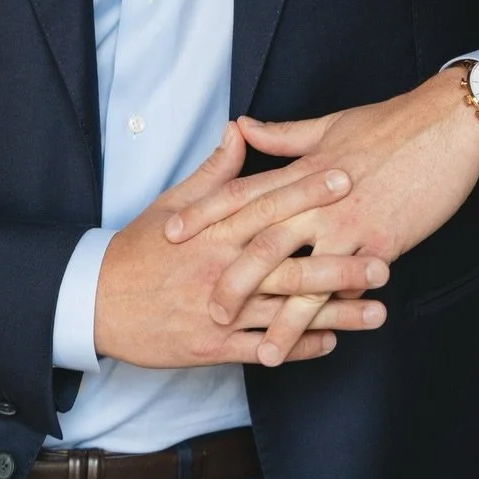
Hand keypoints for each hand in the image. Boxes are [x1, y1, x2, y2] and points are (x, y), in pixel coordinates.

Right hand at [94, 122, 390, 367]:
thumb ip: (213, 171)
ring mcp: (218, 311)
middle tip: (384, 258)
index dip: (307, 192)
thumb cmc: (137, 249)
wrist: (94, 301)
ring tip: (377, 310)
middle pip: (286, 263)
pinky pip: (263, 349)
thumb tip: (240, 129)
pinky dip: (297, 346)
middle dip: (337, 262)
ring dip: (333, 313)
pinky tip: (332, 343)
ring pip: (284, 312)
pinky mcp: (212, 347)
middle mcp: (219, 269)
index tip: (346, 178)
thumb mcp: (172, 204)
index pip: (265, 204)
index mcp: (211, 230)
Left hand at [163, 70, 478, 365]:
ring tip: (259, 352)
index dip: (204, 214)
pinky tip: (318, 343)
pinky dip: (330, 318)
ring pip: (303, 277)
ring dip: (280, 318)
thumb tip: (242, 126)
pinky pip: (349, 288)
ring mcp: (349, 224)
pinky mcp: (381, 244)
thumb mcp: (330, 126)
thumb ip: (283, 135)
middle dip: (232, 279)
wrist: (448, 127)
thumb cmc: (391, 124)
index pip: (243, 193)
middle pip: (262, 242)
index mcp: (302, 170)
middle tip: (205, 309)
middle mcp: (318, 200)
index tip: (171, 233)